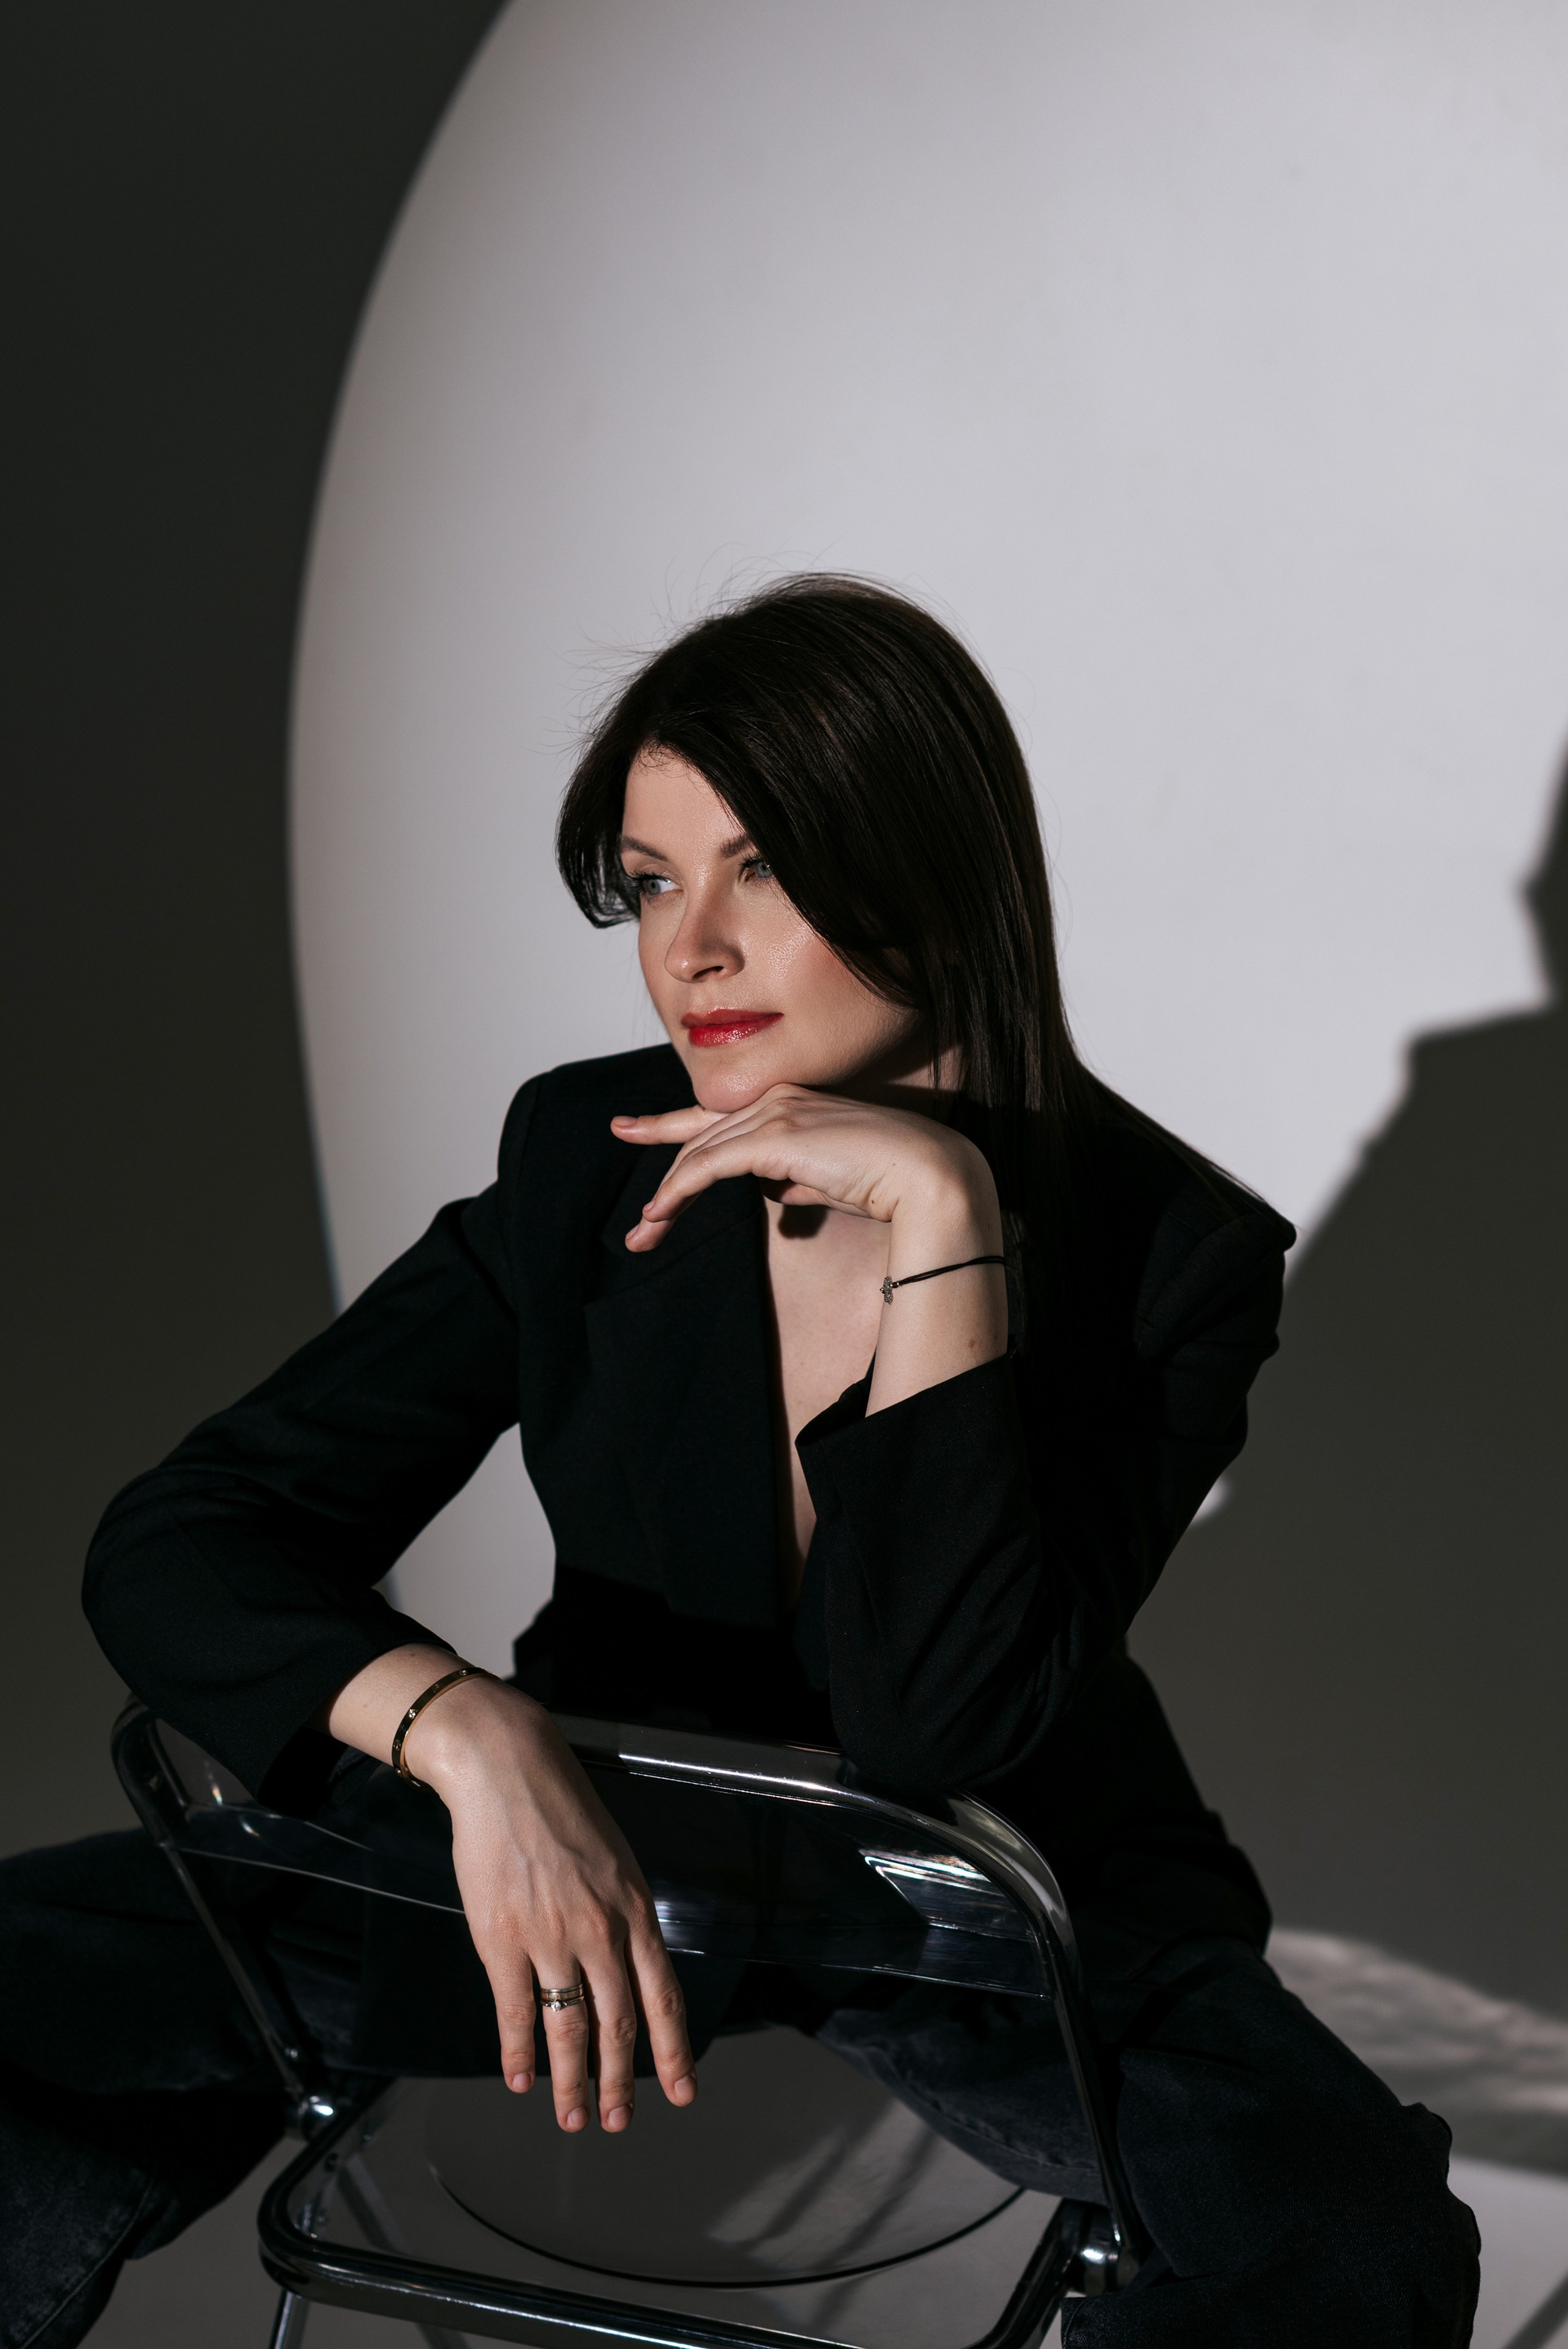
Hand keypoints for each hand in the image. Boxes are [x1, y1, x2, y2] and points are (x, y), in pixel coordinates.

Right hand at [362, 1661, 695, 2131]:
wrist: (506, 1770)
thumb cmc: (562, 1808)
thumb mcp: (616, 1859)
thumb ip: (623, 1915)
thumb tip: (628, 1965)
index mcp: (634, 1910)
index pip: (663, 1995)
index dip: (674, 2051)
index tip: (683, 2091)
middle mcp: (599, 1931)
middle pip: (618, 2025)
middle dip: (620, 2083)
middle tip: (617, 2122)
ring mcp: (549, 1938)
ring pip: (568, 2028)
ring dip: (571, 2081)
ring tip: (571, 2118)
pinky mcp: (501, 1939)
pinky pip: (514, 2011)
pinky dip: (518, 2052)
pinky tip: (520, 2079)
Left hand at [611, 1084, 996, 1248]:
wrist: (928, 1174)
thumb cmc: (888, 1182)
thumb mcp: (828, 1180)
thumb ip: (795, 1178)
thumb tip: (774, 1190)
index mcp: (790, 1101)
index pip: (717, 1116)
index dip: (668, 1125)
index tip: (631, 1129)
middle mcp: (776, 1098)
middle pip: (700, 1139)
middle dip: (663, 1181)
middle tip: (639, 1228)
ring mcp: (775, 1112)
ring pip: (699, 1154)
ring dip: (667, 1199)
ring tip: (645, 1236)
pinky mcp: (775, 1136)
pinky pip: (710, 1165)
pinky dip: (679, 1191)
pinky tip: (660, 1214)